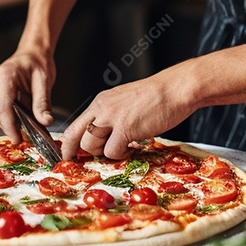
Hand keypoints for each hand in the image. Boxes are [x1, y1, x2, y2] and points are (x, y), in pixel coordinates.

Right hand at [0, 48, 54, 142]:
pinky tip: (23, 122)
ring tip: (26, 132)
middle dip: (9, 128)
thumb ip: (43, 102)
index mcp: (6, 76)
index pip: (3, 107)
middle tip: (25, 139)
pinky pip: (1, 109)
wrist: (34, 51)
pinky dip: (11, 118)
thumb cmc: (39, 62)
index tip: (18, 139)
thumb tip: (46, 122)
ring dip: (10, 124)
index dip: (9, 126)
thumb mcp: (45, 81)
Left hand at [60, 70, 195, 159]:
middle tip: (98, 157)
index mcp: (101, 102)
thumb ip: (113, 116)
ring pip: (91, 146)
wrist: (176, 88)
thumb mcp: (127, 101)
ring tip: (124, 147)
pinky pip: (112, 151)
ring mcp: (112, 118)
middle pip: (76, 137)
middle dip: (84, 153)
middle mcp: (102, 108)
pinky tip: (134, 146)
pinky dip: (122, 155)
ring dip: (106, 153)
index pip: (74, 126)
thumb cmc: (159, 96)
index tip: (71, 156)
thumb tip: (107, 138)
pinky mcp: (126, 128)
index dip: (69, 144)